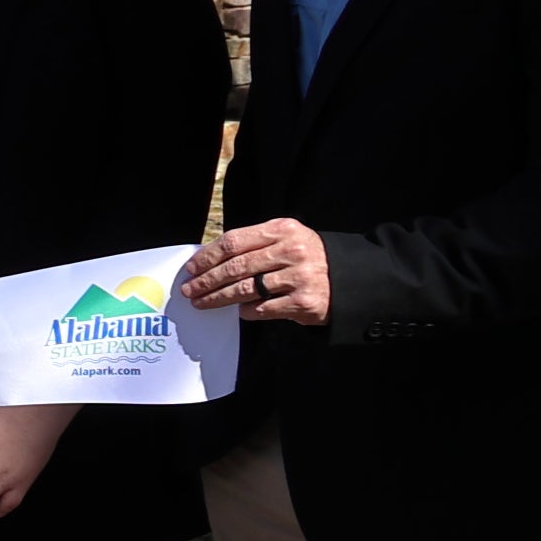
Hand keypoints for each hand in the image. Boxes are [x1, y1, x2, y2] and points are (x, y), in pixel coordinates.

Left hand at [183, 218, 334, 327]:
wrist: (351, 279)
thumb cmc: (309, 258)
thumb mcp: (287, 238)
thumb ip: (255, 244)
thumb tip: (210, 260)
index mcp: (282, 230)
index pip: (233, 242)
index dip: (207, 256)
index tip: (191, 267)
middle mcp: (291, 251)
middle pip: (235, 267)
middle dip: (207, 280)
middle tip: (189, 289)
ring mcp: (299, 277)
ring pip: (245, 289)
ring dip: (218, 298)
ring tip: (201, 302)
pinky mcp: (304, 302)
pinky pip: (263, 308)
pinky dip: (246, 311)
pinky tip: (238, 311)